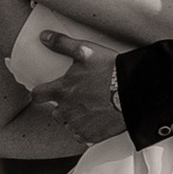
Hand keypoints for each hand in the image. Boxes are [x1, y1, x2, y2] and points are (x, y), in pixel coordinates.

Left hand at [33, 32, 125, 146]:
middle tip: (79, 97)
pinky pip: (83, 136)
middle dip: (63, 106)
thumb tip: (44, 36)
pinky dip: (88, 129)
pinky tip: (98, 119)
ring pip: (69, 124)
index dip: (40, 93)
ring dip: (75, 118)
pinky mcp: (92, 136)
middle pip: (55, 112)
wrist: (134, 92)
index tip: (44, 92)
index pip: (38, 95)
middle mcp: (67, 111)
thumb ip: (62, 44)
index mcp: (62, 91)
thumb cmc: (110, 71)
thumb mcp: (85, 51)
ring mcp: (79, 125)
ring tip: (91, 107)